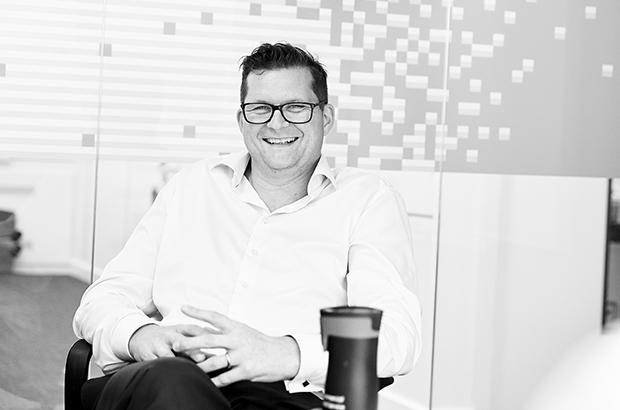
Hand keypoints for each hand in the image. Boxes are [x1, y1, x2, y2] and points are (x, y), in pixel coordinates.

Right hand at [128, 323, 210, 362]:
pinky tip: (169, 372)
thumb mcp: (181, 335)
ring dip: (175, 358)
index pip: (194, 329)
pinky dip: (162, 366)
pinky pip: (155, 361)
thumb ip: (196, 345)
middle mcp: (169, 335)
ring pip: (166, 351)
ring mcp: (158, 344)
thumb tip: (216, 356)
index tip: (217, 341)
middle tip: (202, 357)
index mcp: (180, 328)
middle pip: (181, 340)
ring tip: (183, 366)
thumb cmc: (168, 338)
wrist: (141, 336)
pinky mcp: (148, 353)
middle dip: (191, 348)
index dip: (205, 334)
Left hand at [172, 305, 300, 386]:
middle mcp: (238, 339)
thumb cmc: (260, 343)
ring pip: (215, 361)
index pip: (215, 317)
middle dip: (190, 342)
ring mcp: (242, 355)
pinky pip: (226, 377)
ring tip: (186, 367)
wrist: (283, 355)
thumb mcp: (244, 332)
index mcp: (237, 328)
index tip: (183, 308)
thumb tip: (206, 328)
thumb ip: (226, 332)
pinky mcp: (246, 370)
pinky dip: (215, 381)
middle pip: (209, 339)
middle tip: (175, 344)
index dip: (198, 312)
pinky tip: (207, 383)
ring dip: (199, 365)